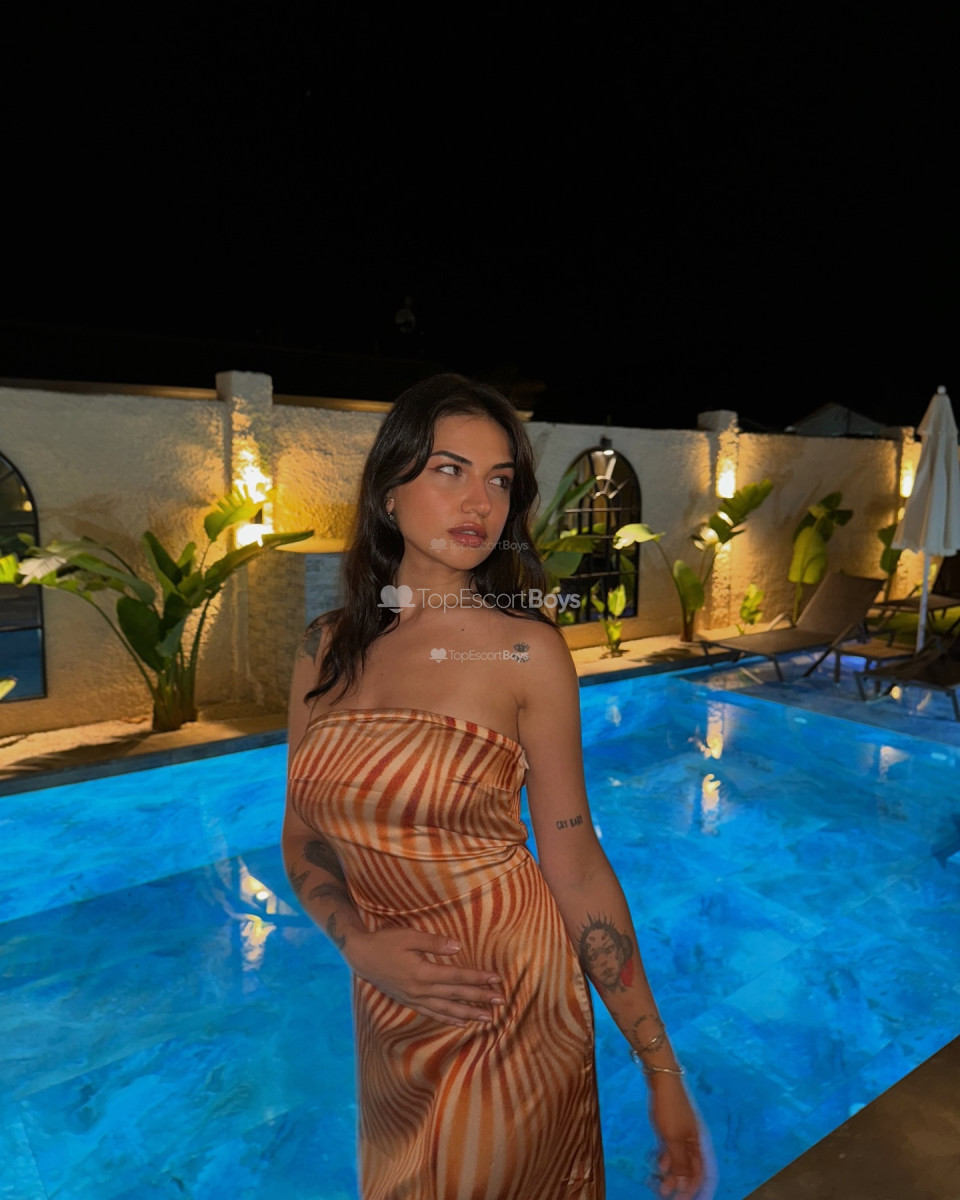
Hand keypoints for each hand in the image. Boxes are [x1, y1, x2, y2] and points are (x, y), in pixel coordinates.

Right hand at [347, 926, 504, 1026]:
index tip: (496, 979)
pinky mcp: (409, 1001)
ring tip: (487, 1018)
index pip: (457, 976)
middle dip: (479, 998)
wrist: (361, 956)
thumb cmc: (385, 942)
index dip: (478, 978)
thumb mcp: (409, 936)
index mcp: (422, 973)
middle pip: (456, 995)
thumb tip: (458, 947)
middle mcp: (420, 990)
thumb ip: (434, 943)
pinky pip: (433, 1013)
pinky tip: (461, 1022)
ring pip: (447, 1009)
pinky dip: (449, 1018)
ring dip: (469, 1013)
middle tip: (501, 1001)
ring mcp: (414, 998)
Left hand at [647, 1075, 707, 1197]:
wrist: (662, 1078)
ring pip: (679, 1160)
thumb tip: (685, 1184)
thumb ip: (679, 1162)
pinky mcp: (671, 1127)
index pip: (702, 1174)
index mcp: (699, 1144)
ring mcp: (682, 1133)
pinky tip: (658, 1165)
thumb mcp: (673, 1138)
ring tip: (659, 1184)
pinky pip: (671, 1149)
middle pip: (690, 1169)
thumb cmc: (670, 1107)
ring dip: (671, 1174)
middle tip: (665, 1195)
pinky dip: (666, 1159)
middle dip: (680, 1184)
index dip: (695, 1189)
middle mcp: (694, 1141)